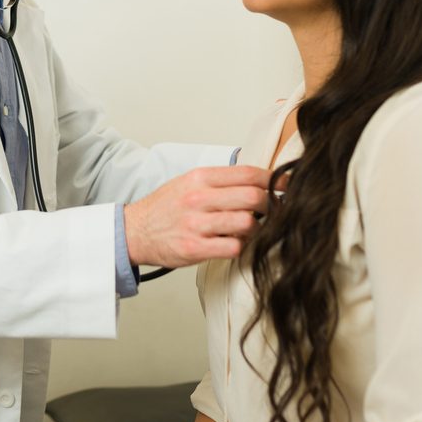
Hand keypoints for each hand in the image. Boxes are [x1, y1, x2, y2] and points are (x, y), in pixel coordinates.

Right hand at [123, 165, 270, 268]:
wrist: (134, 230)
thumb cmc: (165, 208)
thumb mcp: (189, 182)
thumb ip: (220, 181)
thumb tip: (259, 181)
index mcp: (199, 177)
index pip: (248, 173)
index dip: (274, 179)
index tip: (287, 185)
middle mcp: (198, 198)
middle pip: (253, 196)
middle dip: (271, 204)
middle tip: (274, 211)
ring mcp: (196, 224)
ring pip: (247, 223)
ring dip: (256, 228)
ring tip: (251, 230)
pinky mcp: (194, 248)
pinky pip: (234, 247)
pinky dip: (241, 246)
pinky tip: (234, 243)